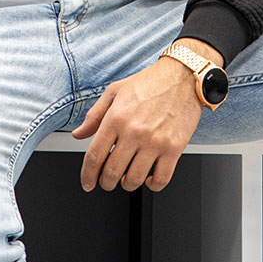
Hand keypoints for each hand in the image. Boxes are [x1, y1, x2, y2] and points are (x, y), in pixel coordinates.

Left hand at [72, 55, 202, 192]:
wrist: (183, 76)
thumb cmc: (150, 82)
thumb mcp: (115, 91)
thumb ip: (94, 115)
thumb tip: (78, 134)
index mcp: (116, 118)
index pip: (94, 156)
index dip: (87, 175)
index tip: (87, 183)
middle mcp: (134, 131)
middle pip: (112, 172)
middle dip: (105, 182)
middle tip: (107, 181)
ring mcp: (155, 142)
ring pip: (134, 179)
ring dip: (126, 185)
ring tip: (126, 178)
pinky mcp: (174, 148)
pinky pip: (161, 179)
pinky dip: (152, 185)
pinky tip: (148, 178)